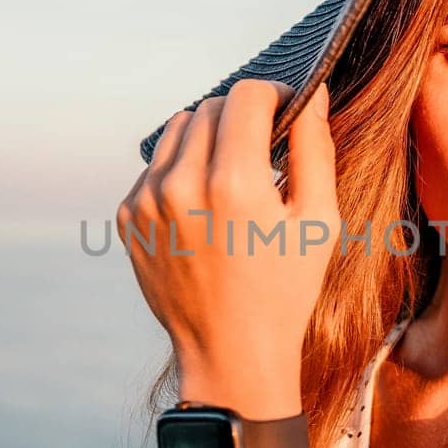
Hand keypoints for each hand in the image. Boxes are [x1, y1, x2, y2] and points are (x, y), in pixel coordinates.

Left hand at [117, 79, 338, 408]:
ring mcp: (147, 201)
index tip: (287, 114)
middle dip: (242, 118)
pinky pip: (156, 165)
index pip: (246, 95)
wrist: (231, 352)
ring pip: (178, 129)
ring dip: (208, 139)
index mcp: (234, 183)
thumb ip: (314, 148)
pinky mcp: (128, 216)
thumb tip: (310, 94)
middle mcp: (182, 185)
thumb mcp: (319, 221)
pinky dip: (182, 170)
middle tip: (265, 152)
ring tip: (234, 179)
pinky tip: (206, 207)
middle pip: (211, 107)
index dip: (275, 96)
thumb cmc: (285, 290)